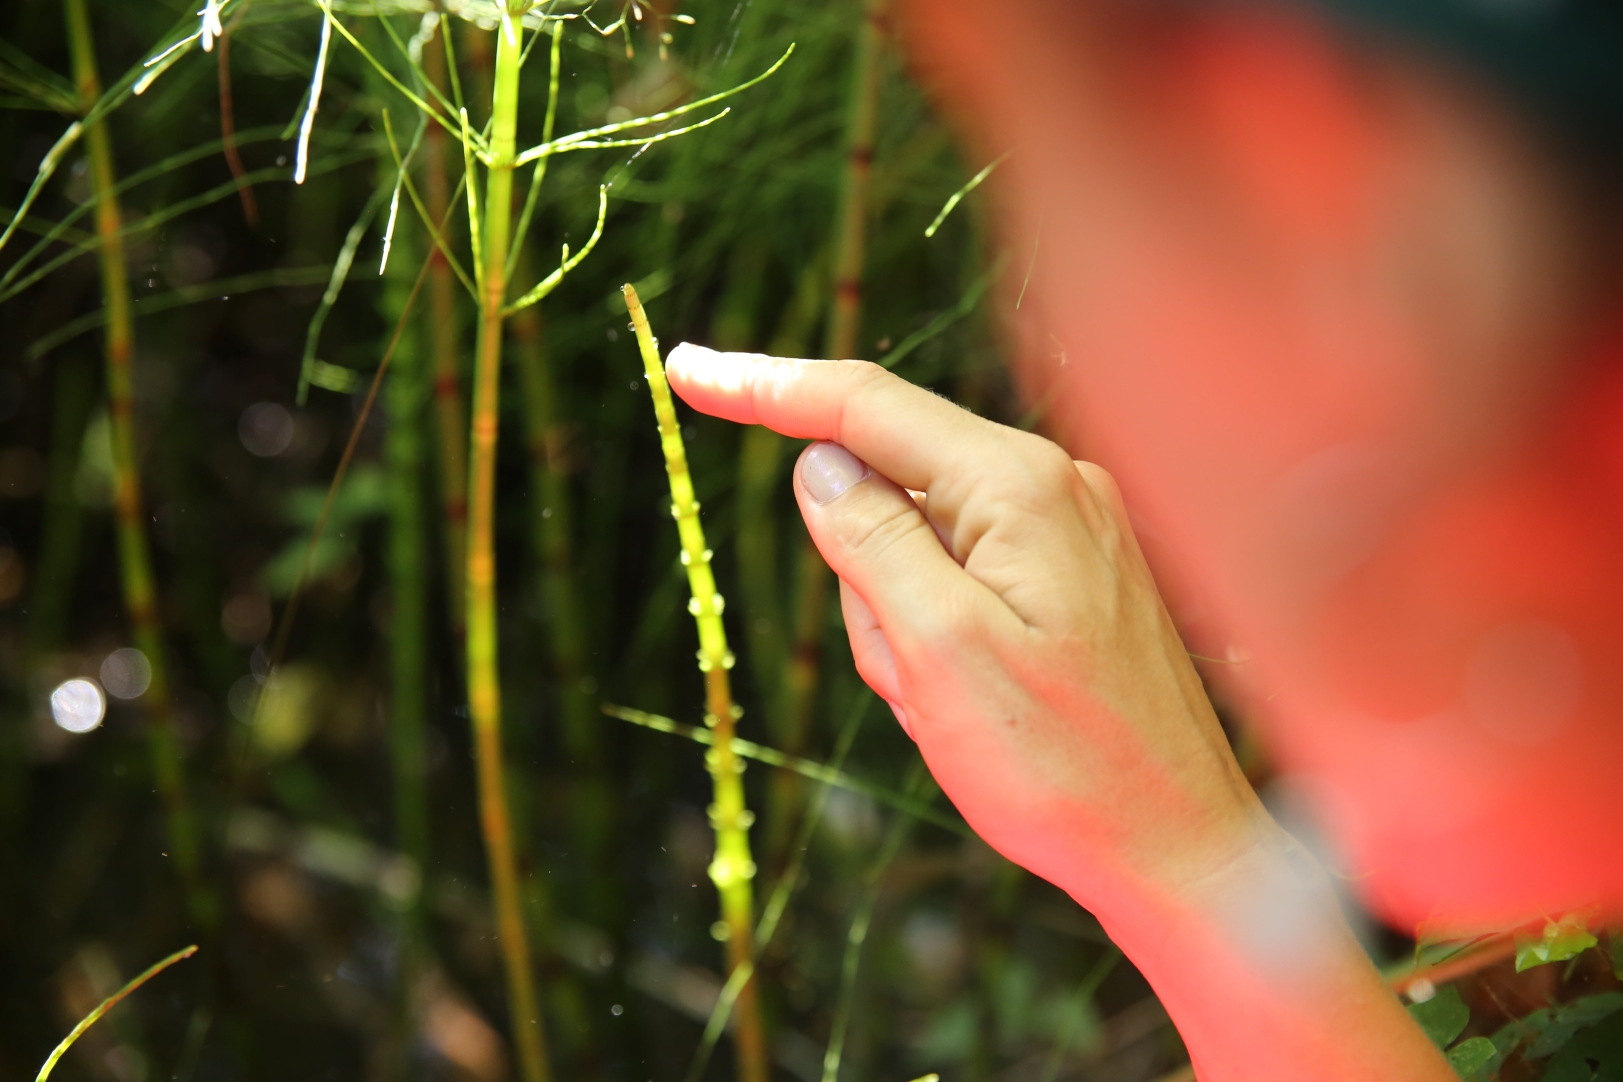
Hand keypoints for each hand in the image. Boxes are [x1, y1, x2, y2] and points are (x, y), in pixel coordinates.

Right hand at [667, 344, 1455, 1081]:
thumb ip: (869, 541)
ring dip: (905, 635)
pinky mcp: (1073, 576)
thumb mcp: (938, 652)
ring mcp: (1068, 531)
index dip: (764, 386)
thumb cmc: (1065, 763)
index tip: (683, 368)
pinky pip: (960, 588)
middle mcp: (1052, 486)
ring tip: (962, 712)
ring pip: (917, 553)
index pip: (863, 406)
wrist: (1180, 849)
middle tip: (920, 688)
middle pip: (888, 494)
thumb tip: (819, 464)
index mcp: (1019, 486)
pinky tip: (984, 710)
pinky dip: (940, 645)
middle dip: (867, 591)